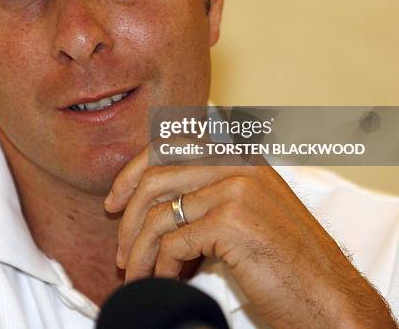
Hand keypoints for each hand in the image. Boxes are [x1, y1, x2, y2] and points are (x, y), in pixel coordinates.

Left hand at [104, 145, 396, 327]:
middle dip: (128, 215)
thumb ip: (207, 194)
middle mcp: (236, 164)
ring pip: (159, 213)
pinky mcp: (232, 221)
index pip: (168, 146)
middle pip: (155, 177)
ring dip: (139, 249)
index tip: (116, 201)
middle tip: (120, 248)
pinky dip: (160, 267)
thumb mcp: (247, 210)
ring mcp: (234, 189)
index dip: (133, 172)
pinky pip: (173, 242)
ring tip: (135, 273)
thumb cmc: (286, 261)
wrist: (330, 299)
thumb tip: (152, 203)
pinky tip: (165, 282)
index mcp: (238, 155)